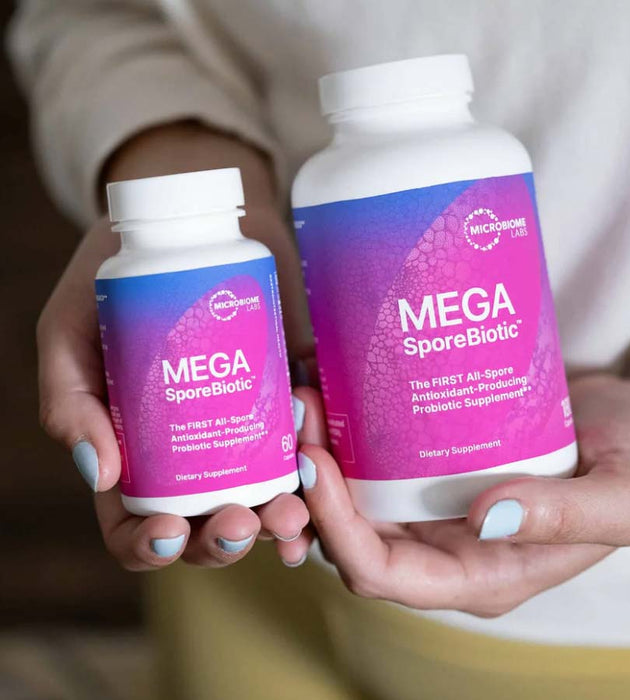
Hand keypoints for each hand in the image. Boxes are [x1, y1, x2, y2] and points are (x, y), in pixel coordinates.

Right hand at [37, 123, 311, 569]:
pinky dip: (320, 471)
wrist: (193, 216)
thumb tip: (99, 474)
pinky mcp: (291, 395)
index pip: (136, 522)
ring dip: (281, 519)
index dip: (148, 546)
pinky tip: (323, 474)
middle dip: (225, 539)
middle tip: (242, 520)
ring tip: (291, 511)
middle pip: (208, 522)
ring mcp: (247, 423)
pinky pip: (310, 447)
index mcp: (136, 449)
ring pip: (265, 496)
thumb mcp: (72, 328)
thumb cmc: (117, 272)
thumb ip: (70, 396)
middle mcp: (195, 448)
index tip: (169, 534)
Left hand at [292, 373, 629, 614]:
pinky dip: (342, 425)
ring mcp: (430, 503)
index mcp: (479, 574)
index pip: (385, 575)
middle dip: (313, 483)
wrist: (629, 421)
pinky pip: (370, 455)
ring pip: (350, 492)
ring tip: (306, 390)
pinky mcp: (428, 463)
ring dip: (317, 448)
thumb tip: (486, 518)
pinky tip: (331, 380)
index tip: (317, 466)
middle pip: (351, 532)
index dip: (339, 531)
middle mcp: (441, 543)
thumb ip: (567, 518)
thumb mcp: (623, 497)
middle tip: (301, 412)